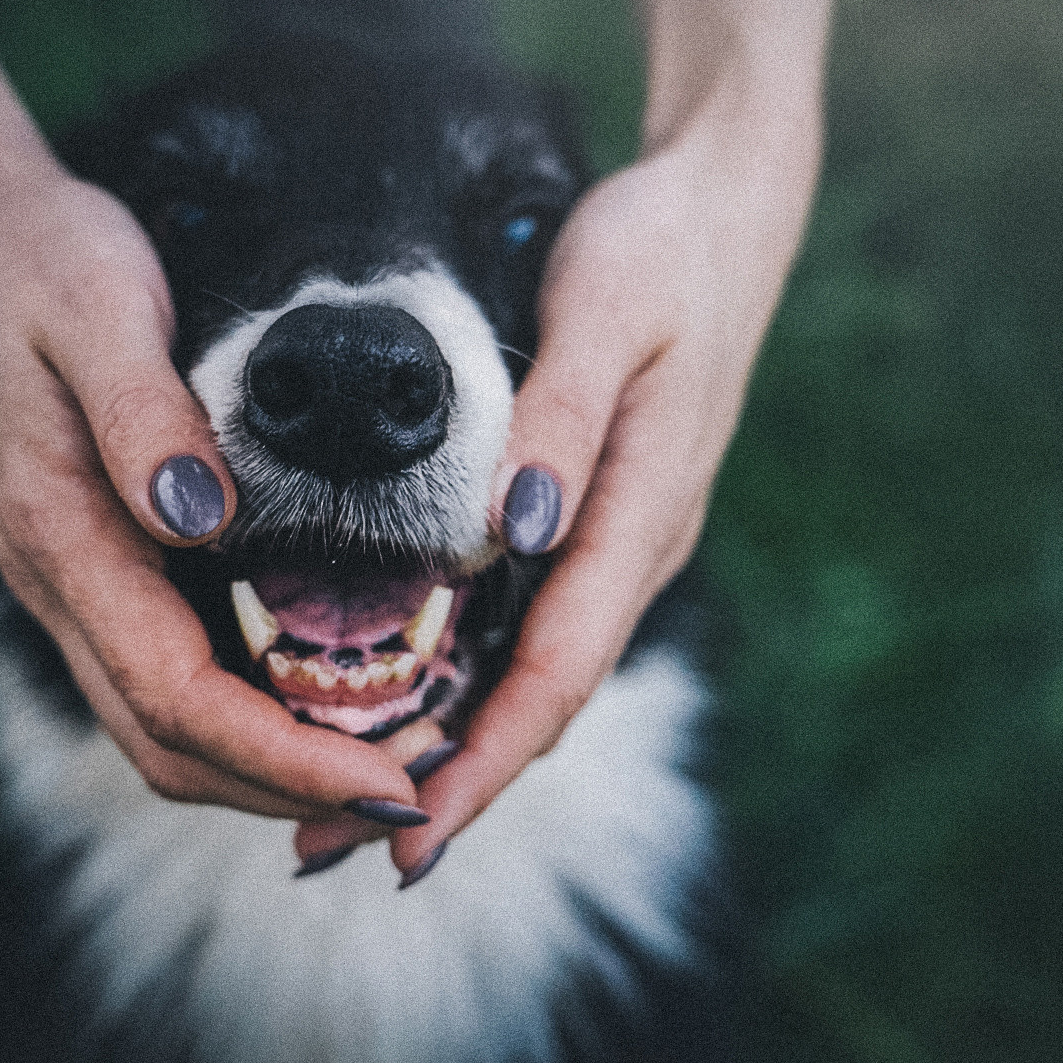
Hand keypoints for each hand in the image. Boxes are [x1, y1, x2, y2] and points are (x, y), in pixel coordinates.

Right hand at [0, 163, 419, 819]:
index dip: (282, 756)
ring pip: (166, 730)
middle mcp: (60, 584)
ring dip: (271, 773)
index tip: (386, 780)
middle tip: (412, 798)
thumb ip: (142, 412)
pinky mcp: (101, 574)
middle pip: (169, 745)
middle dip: (290, 790)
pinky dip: (249, 724)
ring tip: (388, 771)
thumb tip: (198, 517)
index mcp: (59, 534)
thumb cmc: (46, 263)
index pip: (174, 695)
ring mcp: (75, 587)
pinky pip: (170, 683)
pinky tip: (326, 710)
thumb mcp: (95, 304)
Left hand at [293, 94, 820, 878]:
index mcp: (640, 514)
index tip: (409, 834)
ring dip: (453, 748)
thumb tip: (518, 532)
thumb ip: (563, 420)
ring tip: (351, 805)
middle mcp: (636, 548)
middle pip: (541, 700)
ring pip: (536, 674)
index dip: (483, 763)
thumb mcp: (607, 310)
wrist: (726, 213)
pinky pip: (536, 628)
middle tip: (336, 850)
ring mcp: (622, 539)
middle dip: (448, 787)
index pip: (557, 672)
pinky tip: (413, 703)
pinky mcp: (601, 520)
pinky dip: (474, 683)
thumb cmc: (659, 250)